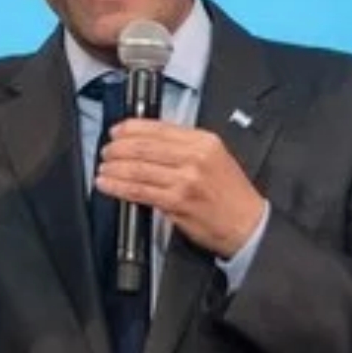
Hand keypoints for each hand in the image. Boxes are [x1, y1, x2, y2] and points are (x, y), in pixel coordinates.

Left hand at [95, 119, 265, 258]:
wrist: (248, 224)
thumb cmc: (231, 193)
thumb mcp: (214, 156)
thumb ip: (183, 145)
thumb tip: (148, 139)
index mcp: (202, 141)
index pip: (158, 128)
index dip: (130, 128)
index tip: (116, 131)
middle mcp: (194, 157)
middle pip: (144, 147)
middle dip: (117, 148)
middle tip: (106, 151)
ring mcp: (185, 180)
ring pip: (138, 168)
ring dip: (114, 168)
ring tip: (103, 168)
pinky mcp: (177, 202)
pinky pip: (140, 191)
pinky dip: (119, 187)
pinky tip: (108, 184)